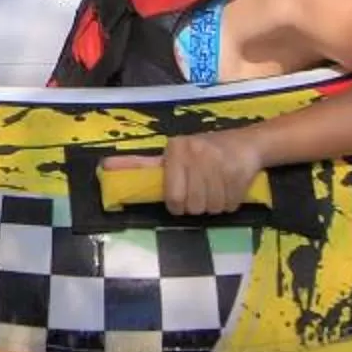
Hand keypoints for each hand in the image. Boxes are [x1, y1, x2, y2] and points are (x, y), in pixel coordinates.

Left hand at [103, 132, 266, 215]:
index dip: (176, 205)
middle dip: (197, 205)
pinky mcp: (239, 173)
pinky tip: (229, 187)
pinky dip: (229, 203)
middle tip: (200, 192)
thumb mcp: (171, 155)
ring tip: (215, 188)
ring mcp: (220, 163)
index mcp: (176, 149)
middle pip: (193, 206)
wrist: (247, 143)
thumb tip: (105, 167)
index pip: (172, 197)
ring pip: (211, 208)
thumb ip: (140, 165)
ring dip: (213, 205)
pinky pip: (229, 206)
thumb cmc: (202, 151)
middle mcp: (197, 153)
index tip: (180, 200)